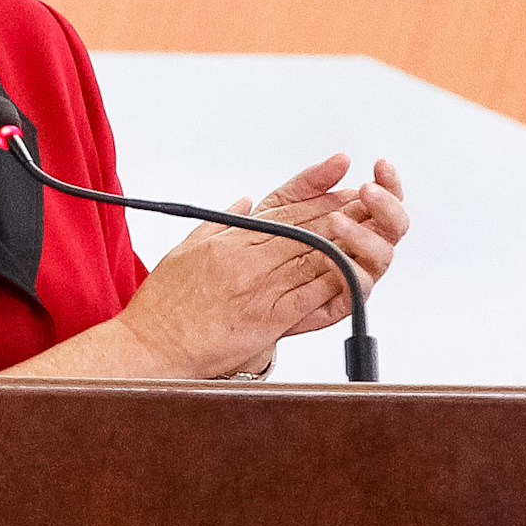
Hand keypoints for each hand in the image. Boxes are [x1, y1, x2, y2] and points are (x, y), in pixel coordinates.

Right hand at [110, 155, 408, 376]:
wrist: (152, 344)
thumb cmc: (164, 304)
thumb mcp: (186, 249)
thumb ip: (221, 222)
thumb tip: (246, 203)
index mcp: (230, 239)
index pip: (284, 209)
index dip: (319, 193)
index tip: (344, 180)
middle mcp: (246, 259)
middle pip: (306, 227)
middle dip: (342, 210)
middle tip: (371, 197)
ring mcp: (259, 289)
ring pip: (314, 257)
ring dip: (348, 242)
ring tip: (373, 229)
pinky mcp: (267, 319)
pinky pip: (311, 297)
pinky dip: (336, 283)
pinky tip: (357, 271)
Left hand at [242, 155, 409, 335]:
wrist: (239, 285)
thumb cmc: (261, 245)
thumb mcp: (282, 204)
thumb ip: (312, 181)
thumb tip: (342, 158)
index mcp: (354, 220)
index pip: (386, 200)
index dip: (388, 182)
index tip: (379, 165)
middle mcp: (360, 247)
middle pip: (393, 227)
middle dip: (386, 206)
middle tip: (367, 191)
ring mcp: (353, 273)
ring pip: (381, 256)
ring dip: (364, 236)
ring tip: (337, 221)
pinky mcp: (341, 301)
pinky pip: (357, 289)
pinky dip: (349, 272)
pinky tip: (330, 257)